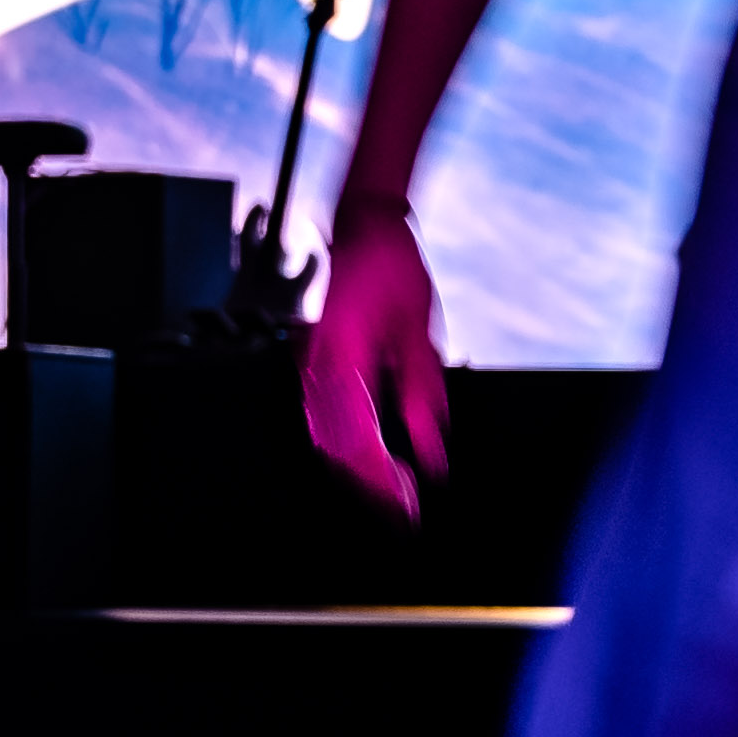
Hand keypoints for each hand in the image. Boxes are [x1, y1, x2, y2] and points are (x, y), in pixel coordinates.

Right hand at [302, 204, 447, 522]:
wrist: (361, 228)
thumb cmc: (390, 268)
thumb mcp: (421, 333)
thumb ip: (422, 394)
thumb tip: (429, 447)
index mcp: (344, 357)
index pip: (356, 440)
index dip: (380, 480)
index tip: (404, 502)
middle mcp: (318, 366)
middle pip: (334, 448)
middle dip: (369, 486)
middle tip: (403, 508)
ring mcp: (308, 365)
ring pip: (323, 439)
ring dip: (356, 471)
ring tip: (392, 490)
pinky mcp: (311, 364)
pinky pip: (320, 419)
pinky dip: (344, 447)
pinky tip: (370, 458)